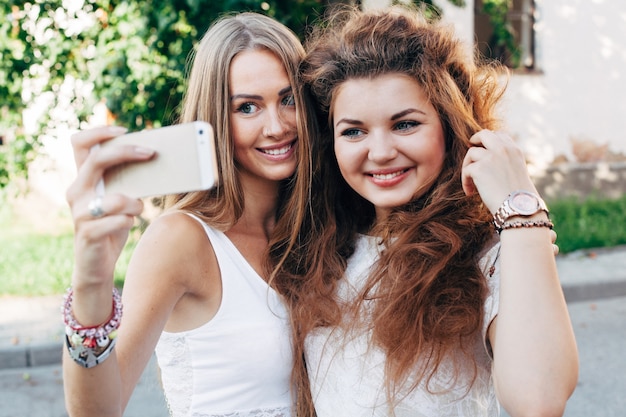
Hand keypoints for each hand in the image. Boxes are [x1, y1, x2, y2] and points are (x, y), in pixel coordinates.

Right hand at [65, 126, 154, 288]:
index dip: (99, 132)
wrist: (97, 265)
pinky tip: (129, 224)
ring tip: (137, 210)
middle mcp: (76, 191)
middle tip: (151, 153)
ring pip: (113, 198)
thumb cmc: (113, 226)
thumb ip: (129, 181)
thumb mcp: (121, 199)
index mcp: (83, 179)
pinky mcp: (87, 234)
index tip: (125, 129)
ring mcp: (80, 213)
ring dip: (133, 203)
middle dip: (126, 153)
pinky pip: (118, 221)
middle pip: (97, 160)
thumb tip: (157, 161)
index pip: (79, 143)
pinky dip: (129, 221)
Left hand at [461, 130, 537, 213]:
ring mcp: (491, 157)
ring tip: (470, 181)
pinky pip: (466, 170)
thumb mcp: (516, 172)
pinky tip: (470, 192)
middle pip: (484, 134)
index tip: (484, 147)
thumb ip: (505, 161)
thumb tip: (488, 160)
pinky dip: (466, 181)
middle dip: (474, 140)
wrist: (518, 207)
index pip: (499, 135)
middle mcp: (503, 149)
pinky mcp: (479, 168)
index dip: (489, 140)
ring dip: (468, 166)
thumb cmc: (518, 197)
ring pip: (471, 153)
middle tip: (470, 147)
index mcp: (514, 150)